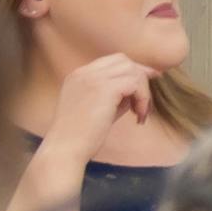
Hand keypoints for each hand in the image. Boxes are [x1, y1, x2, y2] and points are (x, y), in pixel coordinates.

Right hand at [34, 48, 165, 169]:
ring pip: (132, 71)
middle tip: (147, 101)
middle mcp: (84, 72)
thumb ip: (113, 97)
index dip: (131, 72)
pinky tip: (139, 116)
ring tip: (141, 113)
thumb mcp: (96, 110)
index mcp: (78, 76)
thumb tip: (136, 92)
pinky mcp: (104, 89)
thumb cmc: (79, 137)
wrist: (64, 150)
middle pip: (124, 60)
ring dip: (143, 91)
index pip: (111, 62)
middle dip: (140, 77)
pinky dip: (143, 98)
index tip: (144, 87)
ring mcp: (93, 78)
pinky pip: (135, 84)